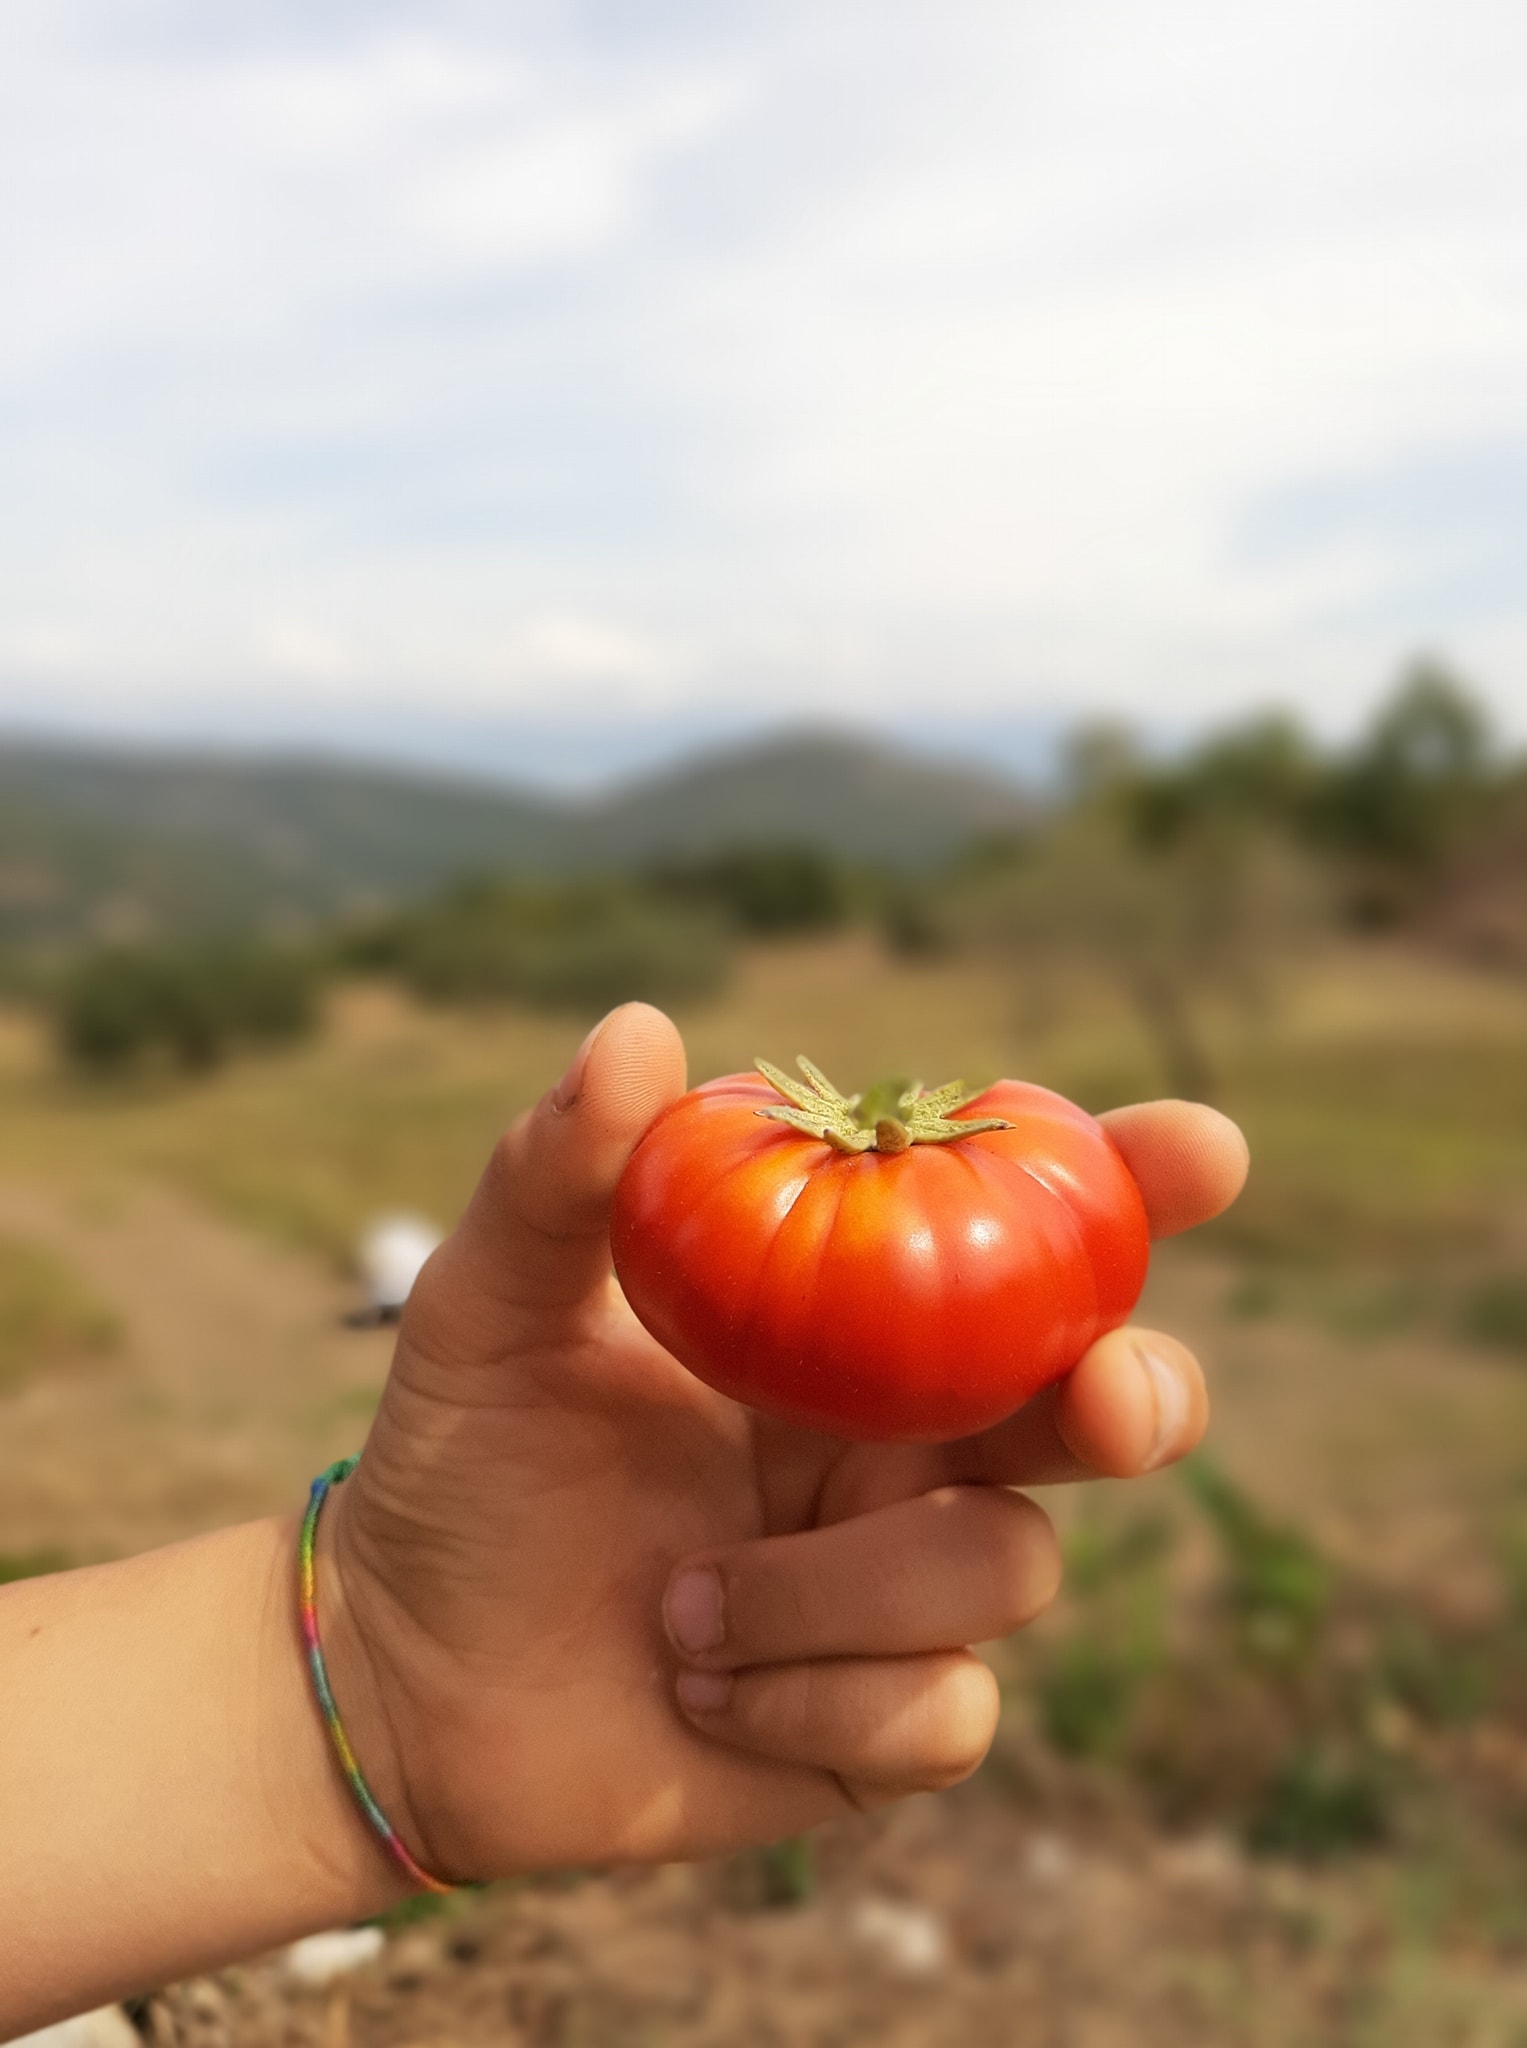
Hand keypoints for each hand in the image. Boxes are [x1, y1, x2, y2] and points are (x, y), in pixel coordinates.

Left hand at [323, 1004, 1246, 1881]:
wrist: (409, 1670)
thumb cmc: (463, 1458)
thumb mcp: (490, 1301)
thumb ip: (560, 1174)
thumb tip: (641, 1027)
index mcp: (850, 1321)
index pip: (1019, 1235)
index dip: (1128, 1187)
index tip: (1202, 1150)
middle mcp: (910, 1441)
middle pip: (1104, 1404)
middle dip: (1139, 1392)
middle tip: (1105, 1392)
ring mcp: (909, 1580)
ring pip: (1007, 1567)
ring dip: (835, 1587)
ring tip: (681, 1601)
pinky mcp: (890, 1719)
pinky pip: (942, 1708)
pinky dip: (812, 1698)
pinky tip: (698, 1684)